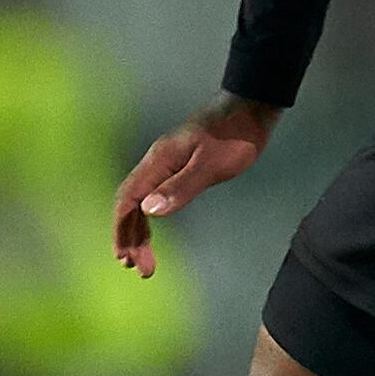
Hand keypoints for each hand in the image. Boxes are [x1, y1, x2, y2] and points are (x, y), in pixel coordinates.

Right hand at [111, 93, 281, 275]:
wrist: (252, 107)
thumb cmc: (235, 134)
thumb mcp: (210, 165)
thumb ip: (181, 187)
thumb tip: (148, 211)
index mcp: (159, 161)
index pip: (128, 199)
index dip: (123, 229)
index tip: (126, 257)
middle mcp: (157, 162)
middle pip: (131, 203)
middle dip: (131, 237)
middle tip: (141, 268)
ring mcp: (168, 163)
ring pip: (143, 200)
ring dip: (140, 230)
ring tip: (144, 258)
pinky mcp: (181, 164)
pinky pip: (156, 194)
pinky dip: (152, 216)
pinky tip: (155, 227)